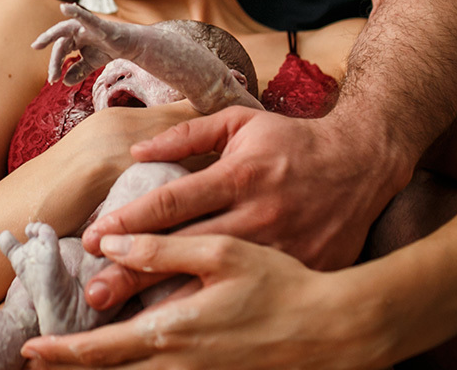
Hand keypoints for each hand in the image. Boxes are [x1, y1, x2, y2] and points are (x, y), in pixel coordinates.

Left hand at [20, 234, 384, 369]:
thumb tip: (111, 242)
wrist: (336, 328)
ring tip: (69, 366)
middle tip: (35, 366)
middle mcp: (180, 363)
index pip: (103, 350)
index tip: (30, 350)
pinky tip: (128, 362)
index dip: (62, 353)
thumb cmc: (283, 283)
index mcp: (175, 331)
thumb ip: (162, 249)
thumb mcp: (223, 252)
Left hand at [32, 4, 147, 84]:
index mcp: (72, 39)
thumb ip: (77, 71)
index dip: (55, 65)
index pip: (59, 52)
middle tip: (51, 77)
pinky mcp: (99, 24)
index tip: (52, 80)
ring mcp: (86, 26)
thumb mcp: (90, 64)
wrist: (129, 46)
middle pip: (60, 44)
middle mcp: (76, 30)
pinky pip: (86, 17)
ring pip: (65, 30)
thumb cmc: (107, 50)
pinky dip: (76, 12)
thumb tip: (64, 81)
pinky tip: (65, 8)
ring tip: (40, 42)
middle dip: (54, 60)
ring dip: (52, 36)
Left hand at [80, 106, 405, 309]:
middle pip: (183, 253)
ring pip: (214, 286)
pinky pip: (247, 300)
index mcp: (240, 176)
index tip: (93, 237)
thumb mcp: (242, 123)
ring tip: (121, 325)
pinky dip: (210, 318)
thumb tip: (138, 151)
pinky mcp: (299, 272)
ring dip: (165, 306)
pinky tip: (176, 334)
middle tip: (93, 294)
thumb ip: (187, 134)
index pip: (172, 202)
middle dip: (133, 276)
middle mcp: (257, 216)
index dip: (128, 220)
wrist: (363, 167)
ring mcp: (280, 251)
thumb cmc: (294, 143)